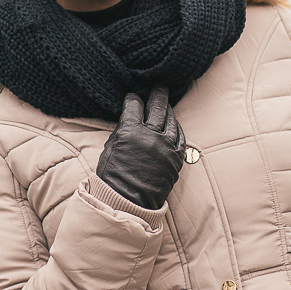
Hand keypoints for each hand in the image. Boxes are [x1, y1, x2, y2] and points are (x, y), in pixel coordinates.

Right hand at [96, 86, 185, 209]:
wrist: (128, 202)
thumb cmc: (113, 177)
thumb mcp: (110, 149)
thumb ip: (122, 131)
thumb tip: (129, 120)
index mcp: (130, 131)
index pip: (134, 105)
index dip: (133, 99)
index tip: (133, 97)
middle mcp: (150, 136)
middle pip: (157, 106)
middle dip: (158, 94)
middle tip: (159, 87)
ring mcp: (166, 146)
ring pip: (171, 120)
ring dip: (168, 111)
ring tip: (166, 105)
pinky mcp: (176, 158)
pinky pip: (180, 137)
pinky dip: (177, 128)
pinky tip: (174, 124)